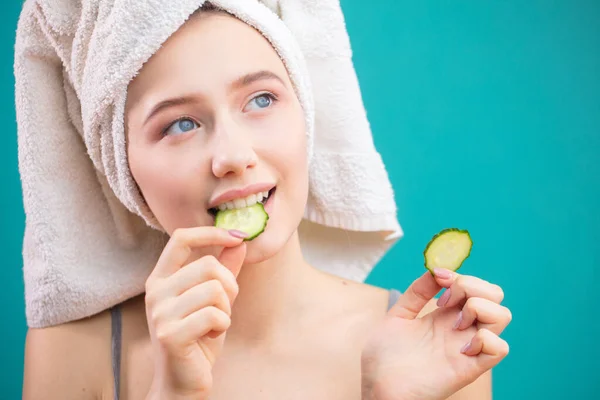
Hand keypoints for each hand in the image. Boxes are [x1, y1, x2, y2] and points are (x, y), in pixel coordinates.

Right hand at [144, 227, 246, 398]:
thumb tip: (239, 241)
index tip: (237, 237)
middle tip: (223, 309)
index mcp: (161, 279)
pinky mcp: (170, 334)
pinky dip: (222, 325)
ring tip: (214, 325)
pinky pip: (214, 314)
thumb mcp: (213, 300)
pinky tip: (210, 336)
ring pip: (214, 290)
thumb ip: (224, 270)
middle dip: (229, 286)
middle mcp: (155, 292)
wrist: (182, 382)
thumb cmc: (198, 339)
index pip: (181, 238)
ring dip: (226, 309)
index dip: (211, 232)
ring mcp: (160, 313)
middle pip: (208, 265)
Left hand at [361, 269, 511, 399]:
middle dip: (473, 285)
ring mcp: (465, 346)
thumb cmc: (384, 358)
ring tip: (455, 321)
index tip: (438, 278)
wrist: (377, 388)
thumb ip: (416, 293)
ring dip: (480, 308)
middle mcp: (459, 329)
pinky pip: (499, 349)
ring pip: (503, 315)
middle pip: (494, 296)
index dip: (460, 275)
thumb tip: (435, 270)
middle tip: (445, 300)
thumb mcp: (397, 316)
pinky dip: (486, 339)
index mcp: (444, 316)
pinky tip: (461, 344)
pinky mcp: (468, 367)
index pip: (473, 286)